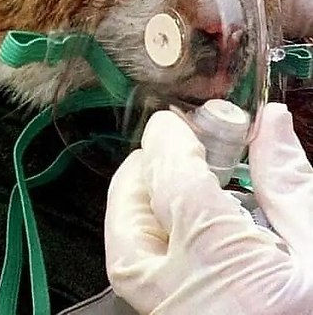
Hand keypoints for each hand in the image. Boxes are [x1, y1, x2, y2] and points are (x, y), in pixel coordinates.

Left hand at [105, 103, 312, 313]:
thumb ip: (290, 186)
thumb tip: (270, 123)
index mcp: (220, 261)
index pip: (170, 177)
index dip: (169, 139)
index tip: (178, 122)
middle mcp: (181, 295)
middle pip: (128, 223)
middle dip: (138, 178)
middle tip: (168, 154)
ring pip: (126, 261)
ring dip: (138, 215)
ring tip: (173, 190)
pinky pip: (148, 289)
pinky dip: (154, 252)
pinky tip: (188, 241)